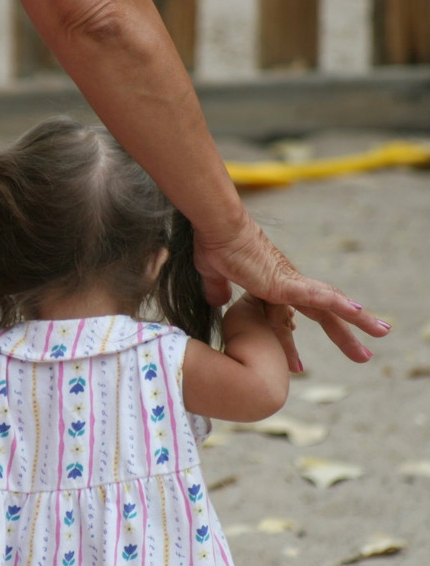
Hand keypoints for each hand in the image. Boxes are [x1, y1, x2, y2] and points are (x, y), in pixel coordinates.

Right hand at [193, 210, 389, 368]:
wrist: (217, 230)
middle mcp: (288, 284)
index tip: (297, 367)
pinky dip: (340, 305)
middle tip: (363, 354)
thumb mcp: (213, 276)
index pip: (287, 317)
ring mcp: (290, 283)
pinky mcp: (287, 284)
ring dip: (357, 321)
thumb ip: (218, 289)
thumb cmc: (214, 247)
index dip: (291, 342)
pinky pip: (319, 297)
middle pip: (322, 313)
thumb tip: (218, 300)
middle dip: (343, 334)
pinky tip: (358, 312)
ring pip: (331, 305)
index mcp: (271, 285)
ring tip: (383, 333)